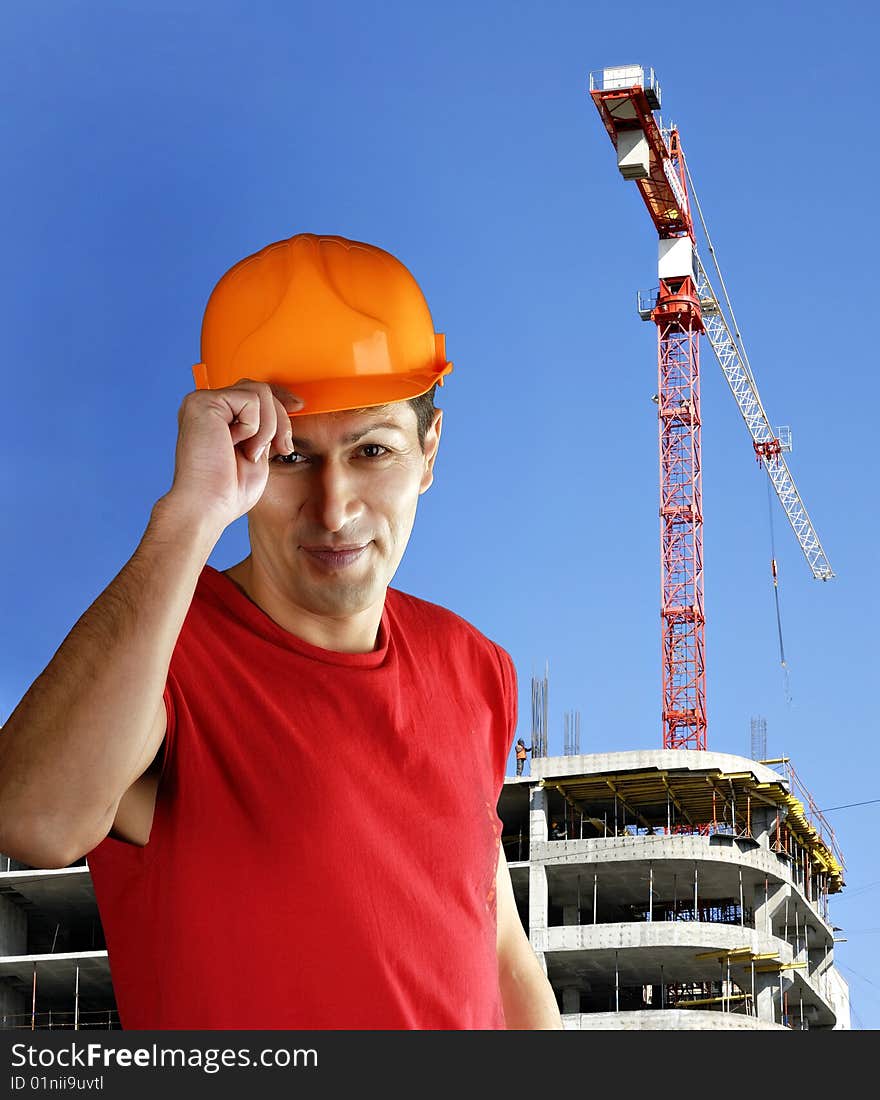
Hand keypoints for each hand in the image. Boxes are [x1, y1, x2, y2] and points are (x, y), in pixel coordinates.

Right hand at [162, 379, 302, 531]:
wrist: (207, 507)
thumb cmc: (228, 491)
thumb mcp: (258, 452)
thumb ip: (265, 427)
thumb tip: (289, 404)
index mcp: (216, 416)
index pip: (252, 393)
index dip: (279, 397)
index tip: (300, 406)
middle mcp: (206, 405)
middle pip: (260, 389)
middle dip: (280, 419)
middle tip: (281, 449)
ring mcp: (202, 402)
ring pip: (260, 392)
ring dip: (268, 427)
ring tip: (252, 453)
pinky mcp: (203, 403)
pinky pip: (251, 400)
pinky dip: (255, 427)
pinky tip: (237, 446)